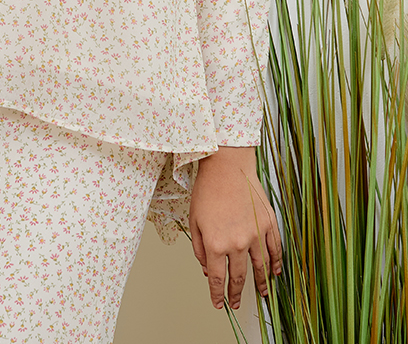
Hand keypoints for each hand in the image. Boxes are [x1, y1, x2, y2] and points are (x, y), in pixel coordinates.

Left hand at [189, 145, 281, 310]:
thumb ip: (200, 249)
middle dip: (237, 293)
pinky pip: (275, 250)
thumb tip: (207, 270)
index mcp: (217, 244)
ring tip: (261, 294)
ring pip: (260, 268)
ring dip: (260, 284)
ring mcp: (255, 234)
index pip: (218, 278)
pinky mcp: (268, 224)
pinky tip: (275, 272)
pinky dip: (276, 264)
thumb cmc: (208, 190)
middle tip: (237, 303)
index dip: (218, 294)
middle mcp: (238, 243)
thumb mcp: (194, 221)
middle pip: (240, 277)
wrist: (226, 167)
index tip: (219, 304)